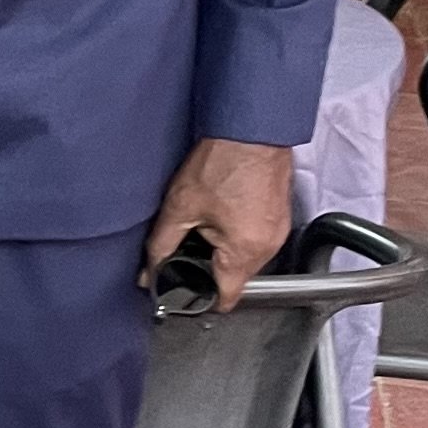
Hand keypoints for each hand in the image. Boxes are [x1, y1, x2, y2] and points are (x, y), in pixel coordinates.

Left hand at [142, 138, 292, 312]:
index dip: (201, 298)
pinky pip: (255, 238)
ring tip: (206, 221)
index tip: (183, 289)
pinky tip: (223, 210)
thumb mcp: (180, 206)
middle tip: (188, 243)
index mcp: (245, 253)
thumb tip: (147, 273)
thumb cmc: (223, 161)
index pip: (225, 299)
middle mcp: (268, 248)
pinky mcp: (279, 216)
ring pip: (244, 257)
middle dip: (209, 267)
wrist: (252, 128)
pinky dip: (238, 232)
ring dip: (223, 248)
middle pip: (234, 277)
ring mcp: (278, 232)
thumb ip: (161, 246)